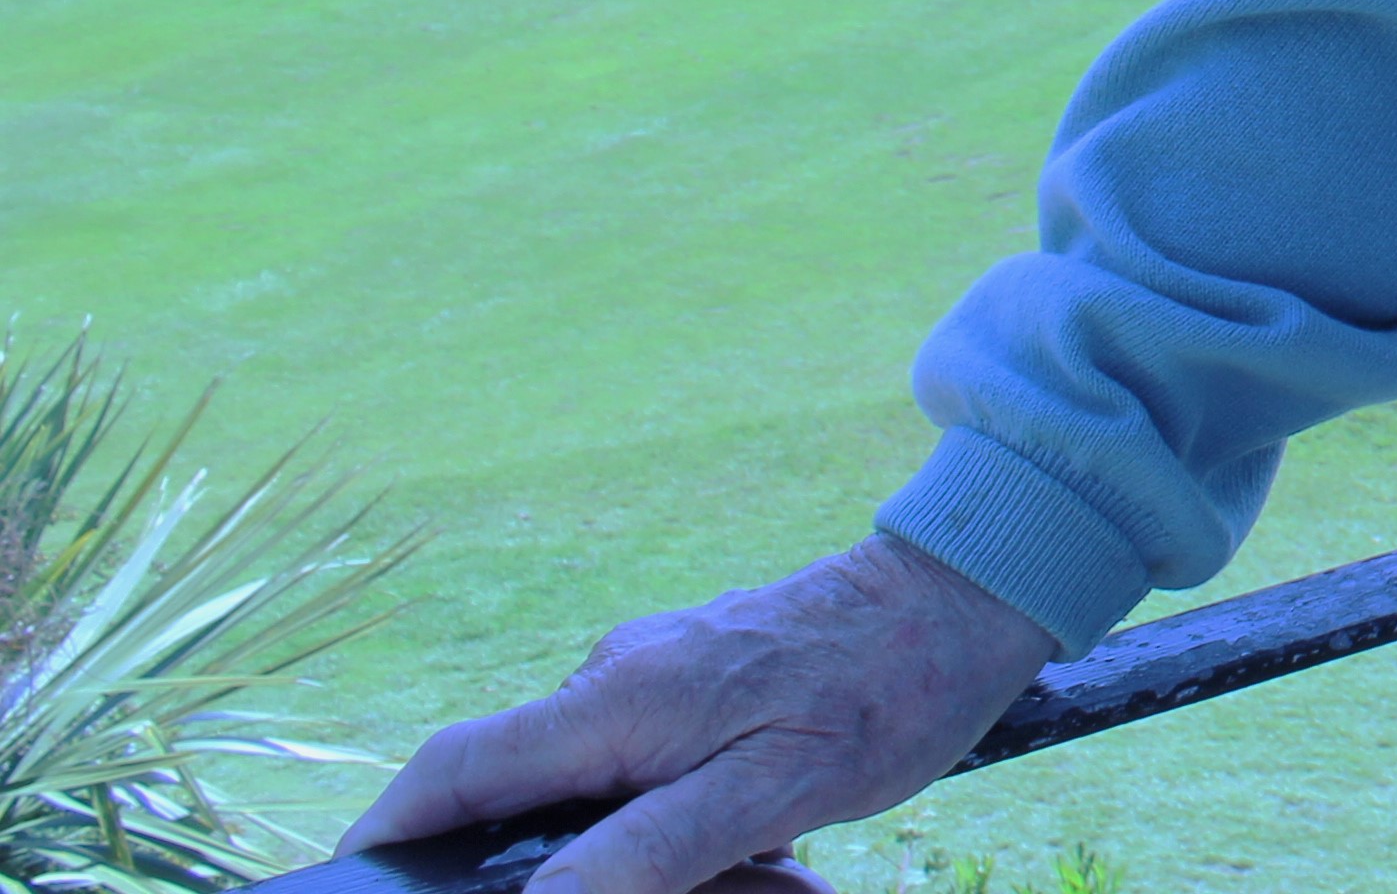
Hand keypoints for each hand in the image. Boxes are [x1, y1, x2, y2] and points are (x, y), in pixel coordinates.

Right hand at [341, 535, 1058, 893]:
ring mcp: (654, 675)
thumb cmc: (888, 687)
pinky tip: (772, 851)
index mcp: (616, 701)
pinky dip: (689, 825)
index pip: (455, 767)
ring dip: (653, 855)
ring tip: (769, 865)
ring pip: (599, 793)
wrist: (971, 594)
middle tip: (663, 886)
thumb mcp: (780, 788)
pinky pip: (653, 769)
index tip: (363, 883)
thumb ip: (655, 846)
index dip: (392, 829)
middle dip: (555, 869)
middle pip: (523, 796)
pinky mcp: (695, 683)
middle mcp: (615, 678)